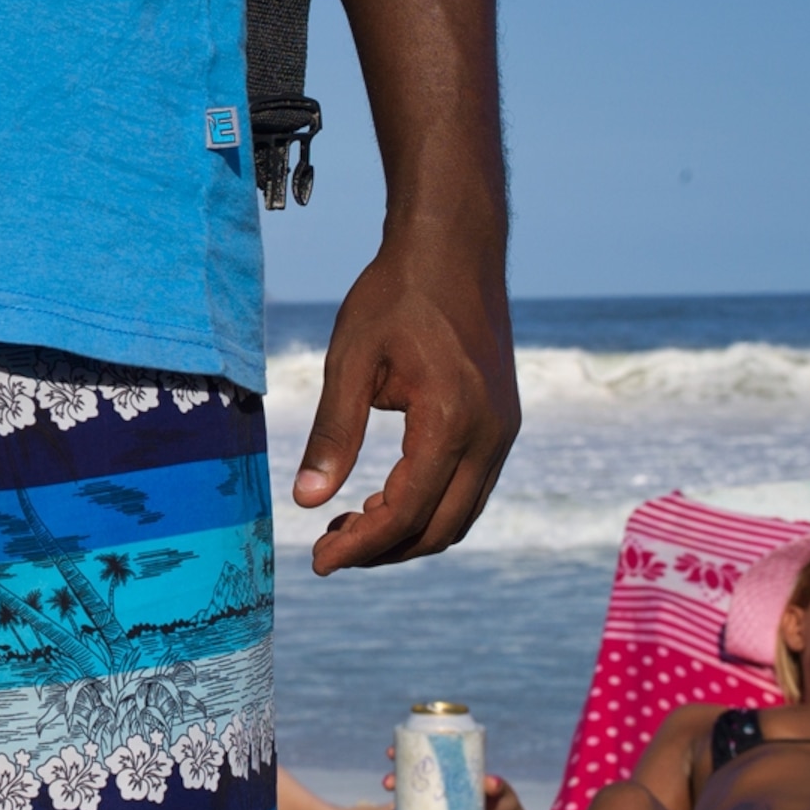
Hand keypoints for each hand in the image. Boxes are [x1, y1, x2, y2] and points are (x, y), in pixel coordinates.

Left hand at [294, 233, 518, 571]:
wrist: (453, 247)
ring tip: (350, 526)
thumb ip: (333, 432)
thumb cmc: (395, 294)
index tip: (319, 563)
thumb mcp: (350, 359)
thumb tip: (306, 502)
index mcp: (452, 420)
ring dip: (408, 533)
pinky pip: (469, 488)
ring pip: (460, 515)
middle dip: (384, 551)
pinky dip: (429, 507)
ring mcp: (503, 431)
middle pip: (440, 529)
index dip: (362, 547)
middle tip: (329, 550)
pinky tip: (383, 497)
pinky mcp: (501, 423)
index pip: (407, 513)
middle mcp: (490, 435)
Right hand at [364, 761, 530, 809]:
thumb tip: (490, 781)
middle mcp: (437, 788)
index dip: (403, 753)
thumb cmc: (503, 803)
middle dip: (393, 780)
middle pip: (407, 781)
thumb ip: (496, 786)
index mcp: (448, 772)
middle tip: (388, 783)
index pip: (422, 758)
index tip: (391, 752)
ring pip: (407, 806)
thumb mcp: (501, 791)